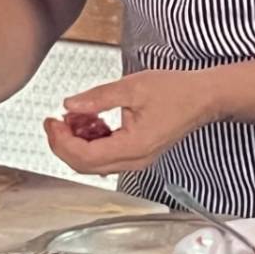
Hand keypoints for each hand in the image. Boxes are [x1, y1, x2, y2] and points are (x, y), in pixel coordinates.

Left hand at [44, 70, 216, 174]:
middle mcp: (135, 160)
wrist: (203, 98)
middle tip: (54, 122)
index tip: (51, 123)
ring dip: (78, 143)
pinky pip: (106, 156)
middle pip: (85, 166)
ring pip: (94, 164)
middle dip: (64, 144)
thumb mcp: (133, 87)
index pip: (85, 156)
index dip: (62, 141)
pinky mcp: (137, 154)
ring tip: (75, 118)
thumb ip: (98, 97)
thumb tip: (70, 105)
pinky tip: (92, 122)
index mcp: (134, 146)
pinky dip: (92, 142)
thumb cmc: (177, 92)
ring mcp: (137, 160)